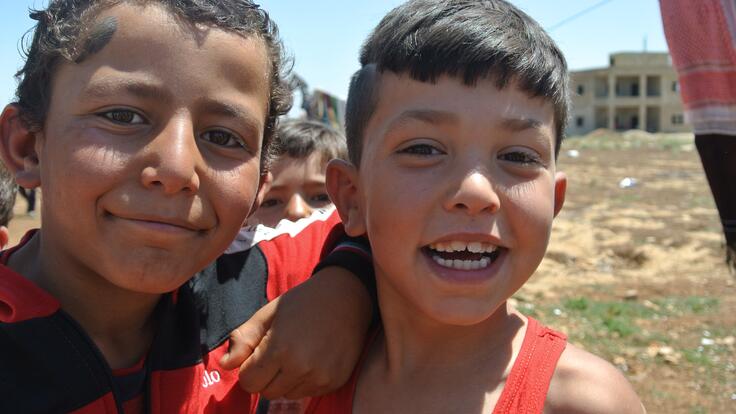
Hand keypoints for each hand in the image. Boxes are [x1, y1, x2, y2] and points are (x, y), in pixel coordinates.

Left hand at [219, 266, 372, 398]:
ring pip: (287, 395)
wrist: (348, 296)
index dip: (249, 368)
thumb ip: (243, 339)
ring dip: (285, 380)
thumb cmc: (304, 301)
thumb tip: (225, 365)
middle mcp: (301, 368)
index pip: (249, 382)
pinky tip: (313, 357)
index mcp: (280, 348)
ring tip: (297, 353)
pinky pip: (308, 392)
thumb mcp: (268, 313)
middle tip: (278, 351)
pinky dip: (305, 380)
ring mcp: (321, 377)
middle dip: (265, 376)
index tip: (259, 353)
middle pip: (266, 392)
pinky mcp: (335, 381)